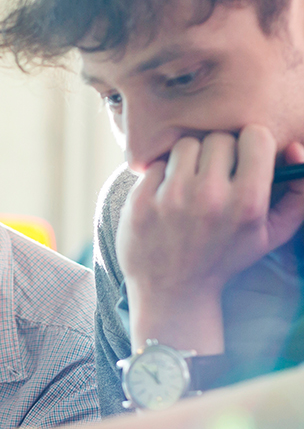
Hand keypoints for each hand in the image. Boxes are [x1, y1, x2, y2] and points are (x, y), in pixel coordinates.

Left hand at [117, 127, 303, 350]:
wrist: (171, 291)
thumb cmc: (224, 258)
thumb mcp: (272, 234)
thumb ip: (299, 193)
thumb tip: (295, 148)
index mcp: (247, 203)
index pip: (255, 136)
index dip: (250, 144)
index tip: (243, 158)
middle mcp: (209, 197)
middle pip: (218, 138)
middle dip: (218, 153)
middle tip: (214, 175)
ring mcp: (171, 198)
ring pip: (185, 145)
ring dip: (188, 160)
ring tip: (190, 184)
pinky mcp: (140, 201)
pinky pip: (155, 165)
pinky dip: (161, 176)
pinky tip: (166, 198)